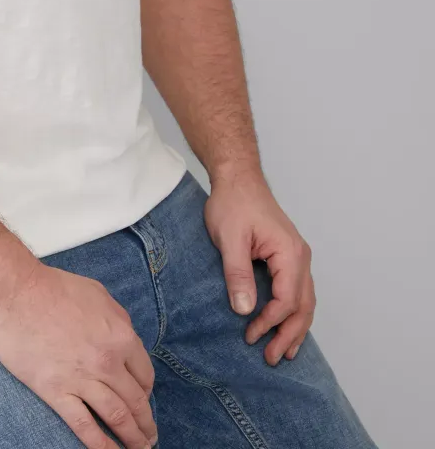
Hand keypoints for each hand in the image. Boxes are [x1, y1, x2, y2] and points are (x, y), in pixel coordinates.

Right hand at [0, 262, 157, 448]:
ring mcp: (83, 378)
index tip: (144, 402)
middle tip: (149, 437)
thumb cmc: (53, 288)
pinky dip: (101, 445)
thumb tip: (125, 336)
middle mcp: (108, 361)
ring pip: (117, 416)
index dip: (147, 392)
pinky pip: (85, 425)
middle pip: (136, 401)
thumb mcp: (98, 293)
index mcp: (120, 335)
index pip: (144, 374)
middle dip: (146, 423)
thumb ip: (117, 317)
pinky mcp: (57, 391)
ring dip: (132, 437)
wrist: (16, 292)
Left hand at [204, 169, 315, 365]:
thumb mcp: (230, 239)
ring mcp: (297, 256)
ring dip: (295, 327)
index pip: (287, 299)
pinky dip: (294, 311)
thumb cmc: (234, 203)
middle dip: (289, 334)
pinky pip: (298, 290)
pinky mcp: (288, 256)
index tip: (250, 335)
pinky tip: (286, 325)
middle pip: (303, 305)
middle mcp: (300, 257)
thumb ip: (238, 274)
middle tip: (272, 358)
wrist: (238, 178)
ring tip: (284, 351)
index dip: (270, 322)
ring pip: (305, 300)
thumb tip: (245, 310)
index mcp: (289, 253)